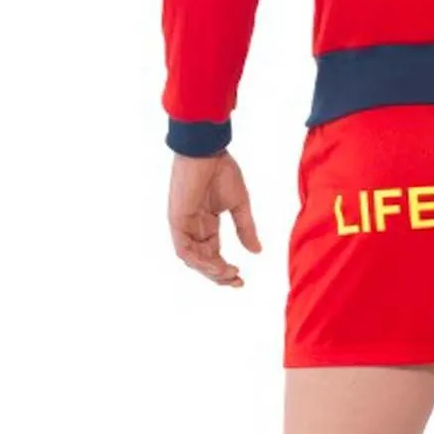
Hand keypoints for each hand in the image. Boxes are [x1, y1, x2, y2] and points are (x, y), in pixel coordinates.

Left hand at [168, 150, 260, 286]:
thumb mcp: (239, 205)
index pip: (213, 255)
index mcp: (206, 224)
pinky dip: (198, 260)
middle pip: (203, 261)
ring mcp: (183, 225)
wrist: (207, 151)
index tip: (241, 279)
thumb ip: (246, 229)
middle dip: (219, 275)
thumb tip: (257, 252)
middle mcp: (193, 228)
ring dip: (210, 270)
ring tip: (228, 274)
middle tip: (237, 282)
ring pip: (193, 259)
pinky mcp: (177, 220)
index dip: (225, 270)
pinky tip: (215, 265)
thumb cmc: (222, 171)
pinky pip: (184, 249)